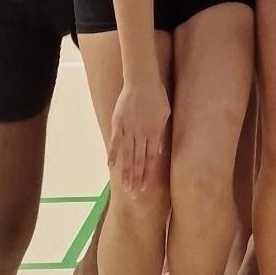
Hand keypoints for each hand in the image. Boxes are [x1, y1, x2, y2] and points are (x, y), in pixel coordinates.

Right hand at [109, 77, 169, 192]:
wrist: (142, 80)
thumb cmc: (157, 96)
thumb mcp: (165, 114)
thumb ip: (161, 133)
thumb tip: (158, 151)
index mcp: (154, 132)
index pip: (150, 158)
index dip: (147, 174)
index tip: (144, 187)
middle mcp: (141, 134)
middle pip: (138, 160)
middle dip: (136, 178)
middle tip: (133, 194)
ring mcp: (128, 130)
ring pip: (127, 155)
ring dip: (125, 171)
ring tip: (124, 186)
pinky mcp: (118, 124)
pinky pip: (114, 142)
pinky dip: (112, 154)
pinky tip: (110, 166)